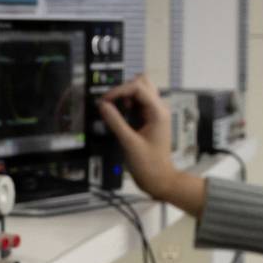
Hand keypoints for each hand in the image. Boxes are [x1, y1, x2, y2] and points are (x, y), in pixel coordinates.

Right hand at [99, 73, 202, 213]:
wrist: (159, 179)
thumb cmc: (148, 164)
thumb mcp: (129, 143)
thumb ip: (115, 122)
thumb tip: (102, 105)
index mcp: (158, 112)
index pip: (138, 87)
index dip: (119, 90)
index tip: (104, 101)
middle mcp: (159, 108)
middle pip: (142, 82)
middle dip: (124, 89)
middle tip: (111, 103)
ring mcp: (155, 113)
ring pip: (140, 91)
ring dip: (126, 96)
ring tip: (115, 110)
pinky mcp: (150, 119)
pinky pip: (138, 103)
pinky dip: (127, 104)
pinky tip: (119, 116)